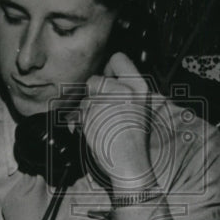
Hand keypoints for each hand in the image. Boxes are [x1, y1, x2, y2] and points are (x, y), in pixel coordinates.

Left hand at [80, 52, 153, 190]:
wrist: (129, 161)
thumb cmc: (134, 138)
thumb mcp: (139, 106)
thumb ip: (125, 90)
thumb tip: (106, 77)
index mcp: (139, 86)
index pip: (118, 58)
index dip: (109, 68)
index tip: (107, 78)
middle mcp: (123, 89)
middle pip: (95, 79)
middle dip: (94, 94)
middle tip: (103, 109)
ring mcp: (105, 100)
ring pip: (85, 97)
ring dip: (87, 109)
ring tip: (102, 124)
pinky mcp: (90, 113)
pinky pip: (79, 112)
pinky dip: (82, 121)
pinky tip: (96, 130)